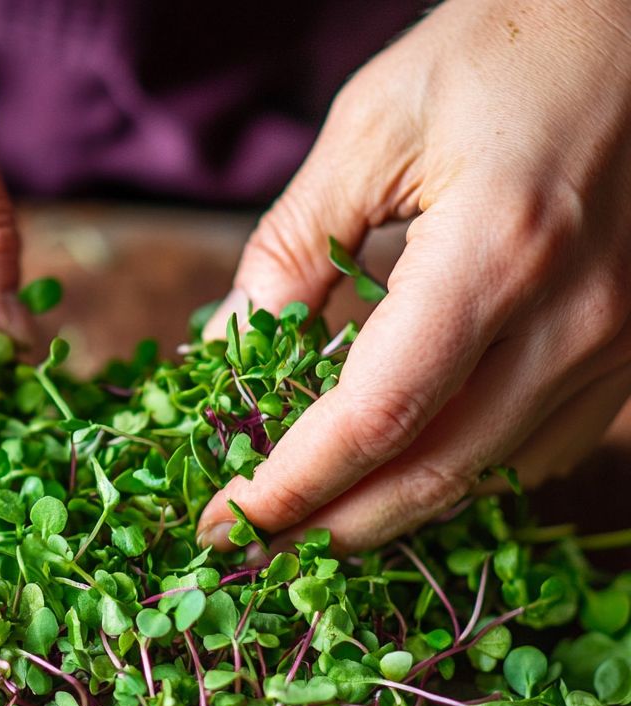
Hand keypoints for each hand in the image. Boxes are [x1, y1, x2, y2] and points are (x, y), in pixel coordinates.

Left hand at [197, 0, 630, 554]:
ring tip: (314, 516)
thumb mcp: (369, 129)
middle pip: (435, 473)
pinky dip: (463, 472)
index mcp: (499, 254)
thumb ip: (292, 248)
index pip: (376, 418)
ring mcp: (620, 340)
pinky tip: (406, 464)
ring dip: (394, 509)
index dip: (292, 484)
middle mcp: (576, 317)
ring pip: (491, 474)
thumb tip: (230, 348)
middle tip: (255, 544)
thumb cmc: (504, 47)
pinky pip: (543, 446)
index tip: (227, 519)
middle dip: (332, 525)